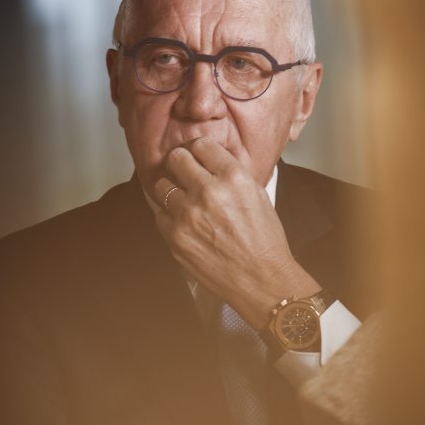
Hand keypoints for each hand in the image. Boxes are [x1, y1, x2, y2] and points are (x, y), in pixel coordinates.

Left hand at [154, 137, 319, 328]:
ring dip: (171, 189)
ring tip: (183, 199)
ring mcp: (189, 216)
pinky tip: (183, 221)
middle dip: (180, 163)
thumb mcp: (258, 195)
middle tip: (184, 172)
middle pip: (176, 159)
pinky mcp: (176, 237)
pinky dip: (169, 216)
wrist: (261, 279)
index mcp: (234, 177)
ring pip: (161, 185)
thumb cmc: (264, 241)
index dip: (199, 150)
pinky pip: (160, 214)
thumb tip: (211, 160)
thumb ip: (233, 174)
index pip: (202, 145)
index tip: (197, 156)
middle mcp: (209, 192)